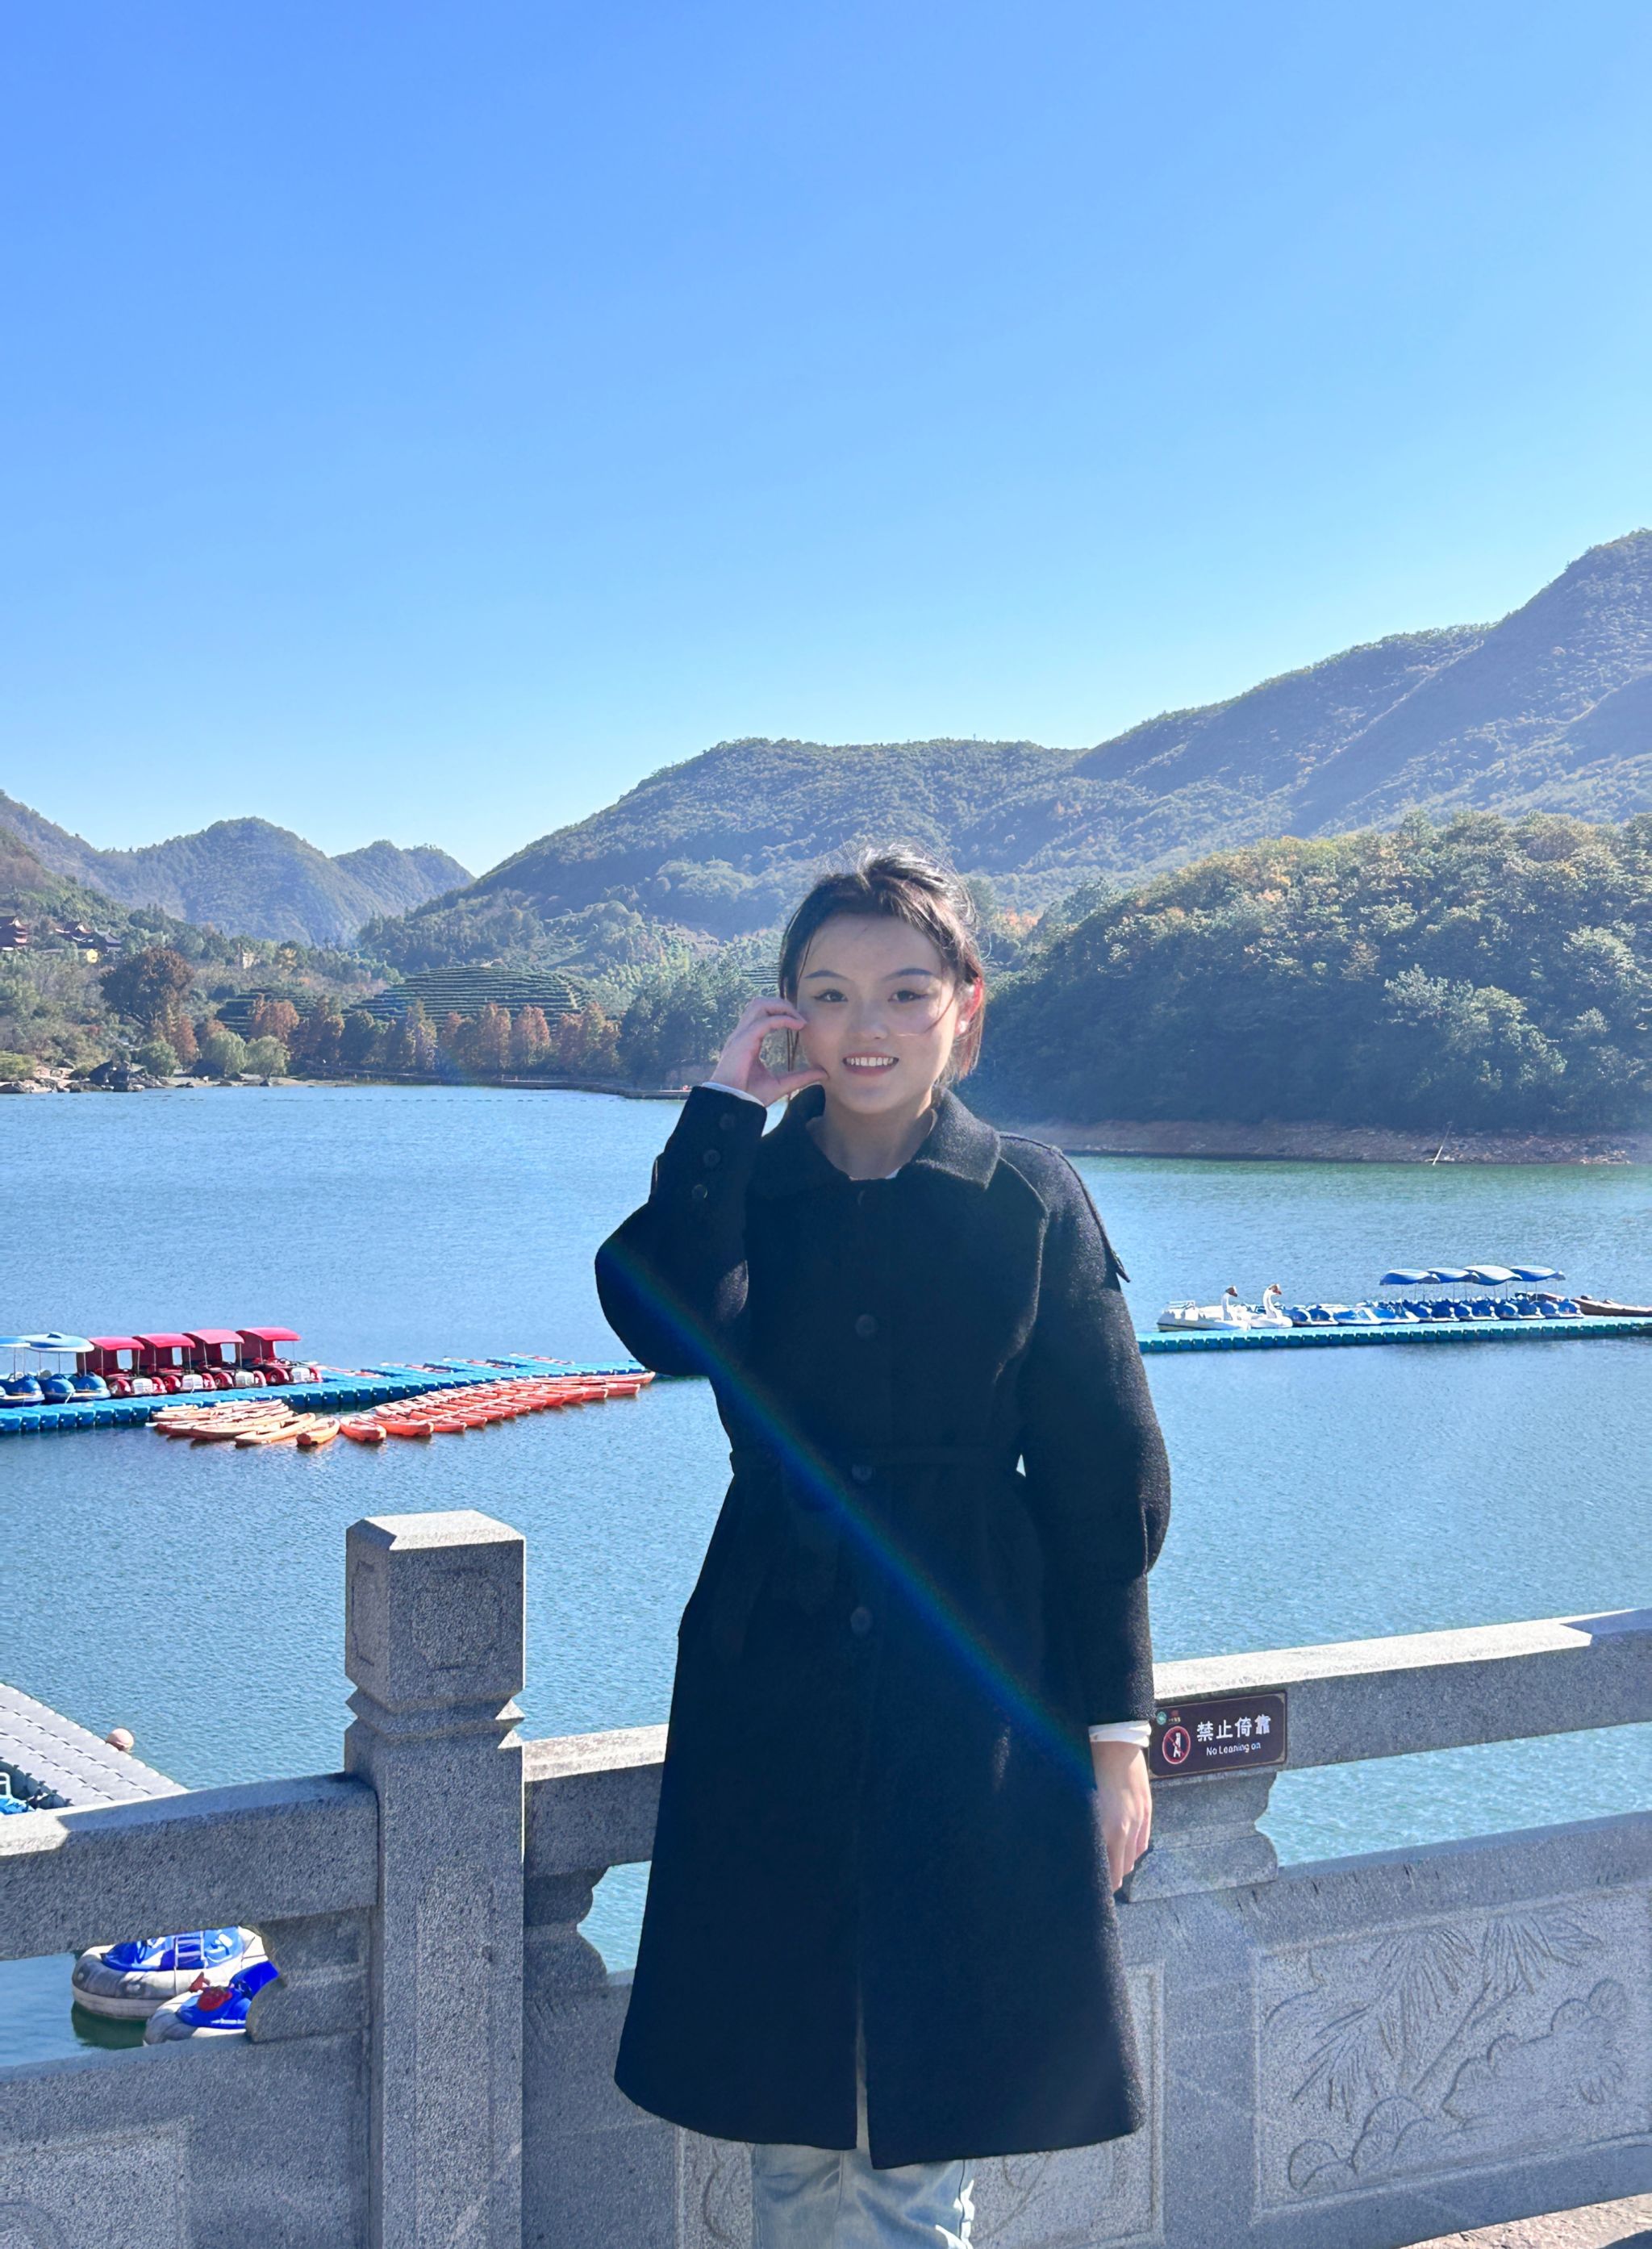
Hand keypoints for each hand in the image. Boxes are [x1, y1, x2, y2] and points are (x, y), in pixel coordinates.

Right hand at [708, 996, 829, 1105]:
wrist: (733, 1107)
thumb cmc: (749, 1096)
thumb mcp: (781, 1084)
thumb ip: (801, 1077)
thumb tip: (823, 1073)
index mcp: (748, 1040)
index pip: (763, 1014)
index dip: (783, 1013)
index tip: (802, 1024)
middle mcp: (743, 1034)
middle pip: (760, 1003)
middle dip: (782, 1004)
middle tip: (800, 1017)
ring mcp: (741, 1036)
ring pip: (759, 1004)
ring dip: (781, 1006)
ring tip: (798, 1019)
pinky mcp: (743, 1042)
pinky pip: (764, 1021)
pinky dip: (783, 1019)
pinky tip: (797, 1025)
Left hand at [1091, 1739, 1152, 1894]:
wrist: (1113, 1742)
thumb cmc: (1086, 1770)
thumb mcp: (1080, 1804)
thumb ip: (1083, 1829)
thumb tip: (1079, 1847)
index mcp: (1107, 1830)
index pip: (1108, 1875)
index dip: (1100, 1887)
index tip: (1090, 1891)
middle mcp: (1126, 1830)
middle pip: (1121, 1871)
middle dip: (1110, 1879)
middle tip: (1097, 1881)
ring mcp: (1139, 1821)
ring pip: (1133, 1858)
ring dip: (1121, 1864)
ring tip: (1109, 1863)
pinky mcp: (1147, 1811)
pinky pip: (1143, 1843)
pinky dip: (1133, 1850)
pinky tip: (1123, 1848)